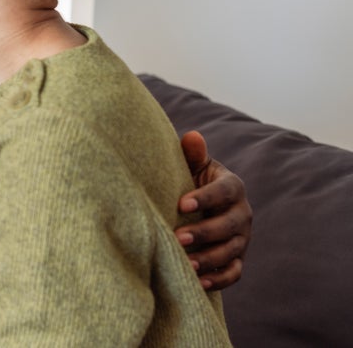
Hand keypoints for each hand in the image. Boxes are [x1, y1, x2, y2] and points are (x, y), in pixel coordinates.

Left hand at [176, 130, 251, 289]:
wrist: (198, 206)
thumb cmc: (190, 181)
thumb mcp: (193, 166)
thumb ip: (192, 155)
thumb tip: (191, 137)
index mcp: (232, 186)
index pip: (224, 191)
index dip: (205, 197)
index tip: (181, 203)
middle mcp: (242, 213)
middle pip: (230, 225)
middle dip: (205, 232)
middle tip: (178, 237)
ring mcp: (242, 238)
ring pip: (231, 251)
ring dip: (209, 259)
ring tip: (186, 264)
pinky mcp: (237, 259)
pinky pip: (234, 273)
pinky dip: (220, 280)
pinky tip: (199, 282)